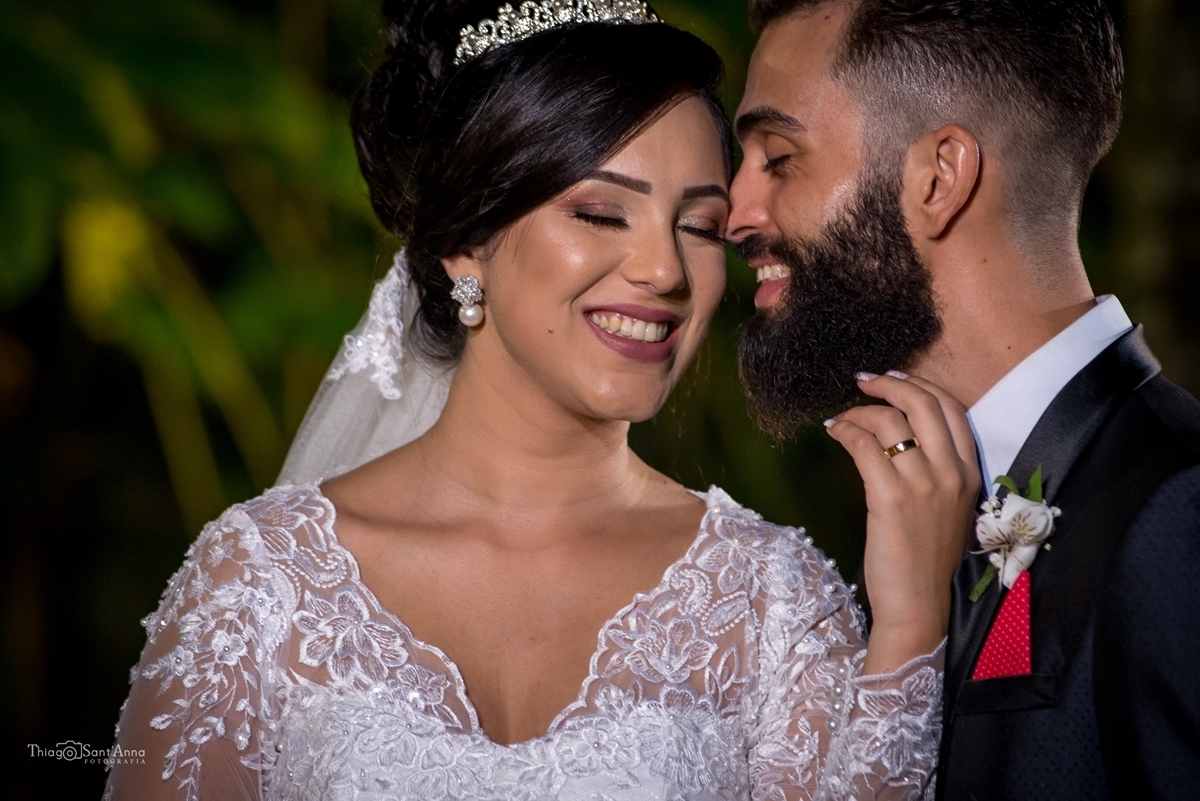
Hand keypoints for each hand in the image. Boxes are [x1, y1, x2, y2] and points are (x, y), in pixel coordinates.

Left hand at [825, 372, 979, 673]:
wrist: (919, 605)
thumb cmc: (928, 561)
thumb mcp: (947, 509)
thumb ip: (937, 472)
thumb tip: (901, 436)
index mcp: (971, 474)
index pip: (953, 410)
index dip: (922, 386)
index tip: (895, 380)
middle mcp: (952, 473)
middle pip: (924, 403)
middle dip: (890, 384)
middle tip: (863, 381)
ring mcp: (923, 484)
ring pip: (890, 420)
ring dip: (859, 410)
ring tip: (841, 417)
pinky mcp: (891, 497)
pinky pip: (865, 445)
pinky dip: (845, 431)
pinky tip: (833, 432)